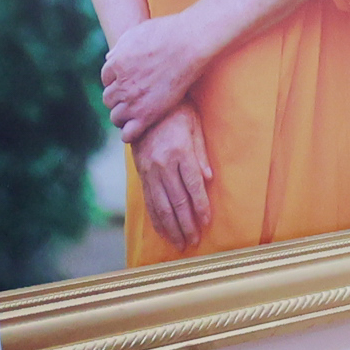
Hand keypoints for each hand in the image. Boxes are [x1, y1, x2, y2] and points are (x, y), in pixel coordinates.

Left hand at [100, 12, 208, 140]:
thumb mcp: (136, 33)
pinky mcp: (149, 113)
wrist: (189, 43)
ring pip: (116, 116)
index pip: (106, 79)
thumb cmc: (168, 33)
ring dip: (123, 115)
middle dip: (118, 99)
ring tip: (135, 116)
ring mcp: (134, 100)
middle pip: (109, 99)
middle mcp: (120, 84)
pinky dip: (129, 133)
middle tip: (132, 99)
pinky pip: (129, 132)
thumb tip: (109, 58)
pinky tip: (136, 130)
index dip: (117, 81)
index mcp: (115, 64)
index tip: (128, 82)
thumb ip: (121, 47)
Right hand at [136, 105, 213, 248]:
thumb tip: (208, 179)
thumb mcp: (195, 128)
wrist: (144, 107)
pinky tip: (162, 230)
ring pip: (160, 205)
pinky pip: (148, 200)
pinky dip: (155, 217)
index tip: (206, 223)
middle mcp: (162, 165)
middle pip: (176, 201)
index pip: (192, 187)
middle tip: (193, 241)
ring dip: (170, 226)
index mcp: (179, 153)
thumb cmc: (178, 115)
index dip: (200, 207)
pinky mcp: (141, 173)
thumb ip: (201, 155)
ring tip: (179, 243)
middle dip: (185, 224)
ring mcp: (148, 170)